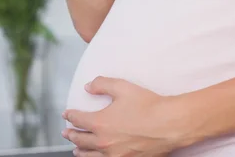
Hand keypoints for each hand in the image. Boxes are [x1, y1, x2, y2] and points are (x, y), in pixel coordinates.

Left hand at [61, 76, 178, 156]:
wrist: (168, 124)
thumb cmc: (147, 105)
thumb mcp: (122, 87)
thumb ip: (102, 84)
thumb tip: (88, 86)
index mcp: (101, 123)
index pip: (79, 120)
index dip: (70, 116)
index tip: (66, 114)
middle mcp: (104, 142)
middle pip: (81, 140)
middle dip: (71, 135)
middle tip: (66, 132)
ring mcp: (114, 155)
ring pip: (90, 155)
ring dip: (80, 151)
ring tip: (75, 149)